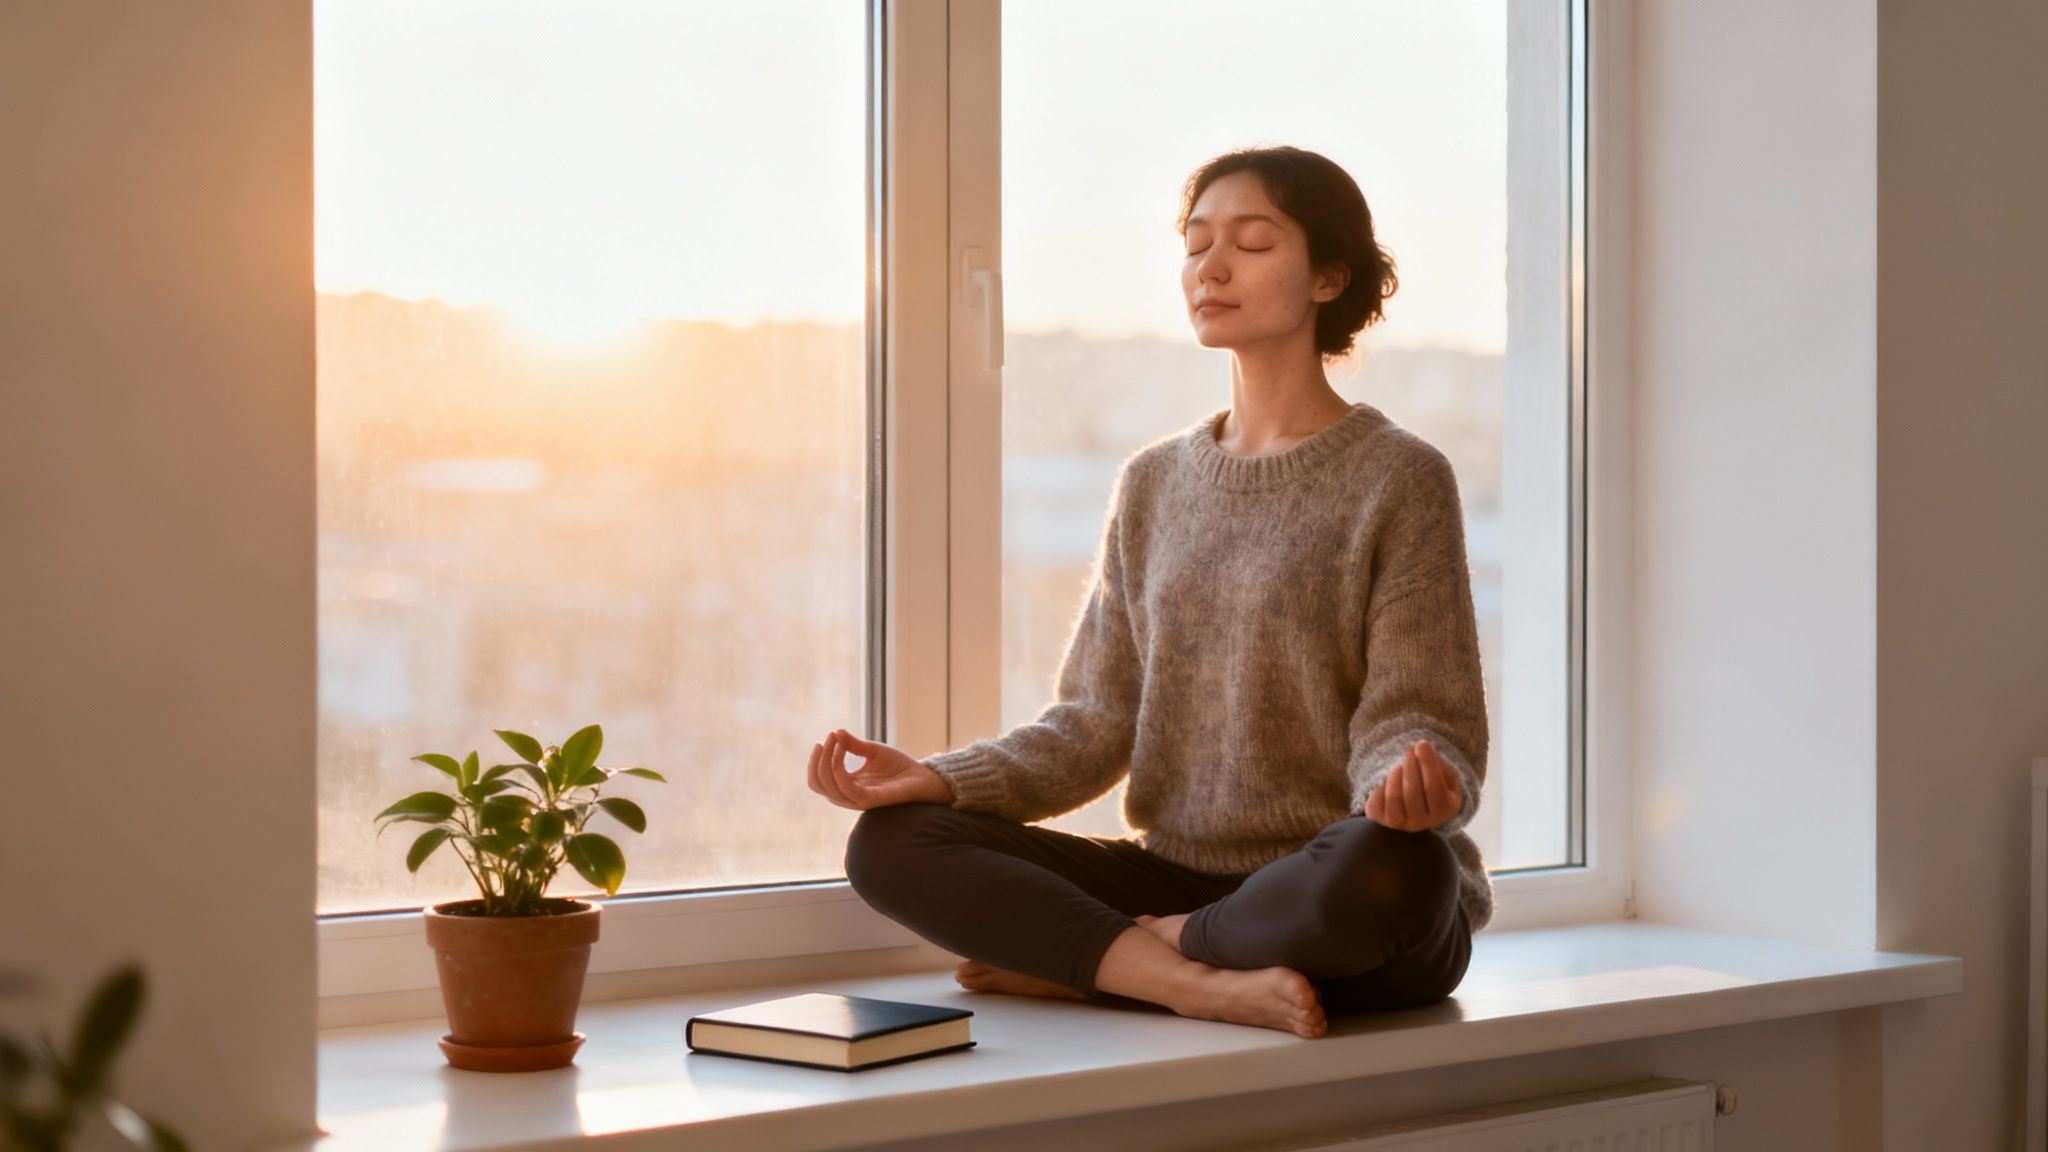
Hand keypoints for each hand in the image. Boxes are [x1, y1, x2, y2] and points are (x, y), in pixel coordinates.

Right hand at [807, 728, 955, 810]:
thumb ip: (853, 745)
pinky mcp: (869, 799)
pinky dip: (838, 767)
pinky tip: (843, 749)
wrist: (923, 776)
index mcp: (847, 785)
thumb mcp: (872, 751)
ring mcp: (858, 799)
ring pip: (827, 788)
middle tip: (827, 739)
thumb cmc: (899, 766)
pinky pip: (845, 788)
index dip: (816, 760)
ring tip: (835, 740)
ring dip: (826, 761)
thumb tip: (836, 732)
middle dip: (817, 760)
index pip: (818, 780)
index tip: (828, 737)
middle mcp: (848, 795)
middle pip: (817, 784)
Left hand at [1363, 738, 1462, 831]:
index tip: (1421, 744)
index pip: (1435, 788)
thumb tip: (1419, 748)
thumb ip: (1436, 762)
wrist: (1416, 804)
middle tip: (1410, 749)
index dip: (1428, 764)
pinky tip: (1390, 781)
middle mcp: (1423, 823)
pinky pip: (1377, 799)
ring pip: (1394, 797)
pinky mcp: (1380, 820)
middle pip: (1412, 792)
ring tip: (1400, 766)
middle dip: (1410, 765)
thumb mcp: (1444, 772)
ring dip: (1395, 774)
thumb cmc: (1433, 782)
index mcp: (1445, 810)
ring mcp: (1401, 824)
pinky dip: (1382, 783)